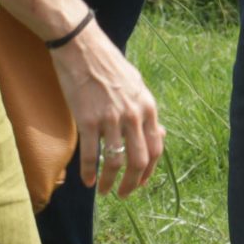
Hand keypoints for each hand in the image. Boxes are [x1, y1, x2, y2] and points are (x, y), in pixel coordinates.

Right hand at [49, 23, 164, 196]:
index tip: (141, 182)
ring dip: (110, 182)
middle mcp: (133, 115)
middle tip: (124, 194)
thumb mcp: (137, 87)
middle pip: (139, 159)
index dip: (150, 169)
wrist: (83, 49)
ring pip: (115, 161)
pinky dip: (89, 172)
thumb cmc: (110, 67)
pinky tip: (87, 182)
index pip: (157, 147)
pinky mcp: (87, 119)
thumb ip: (146, 112)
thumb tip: (160, 133)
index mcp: (148, 107)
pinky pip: (90, 154)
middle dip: (133, 182)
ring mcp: (110, 118)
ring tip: (104, 191)